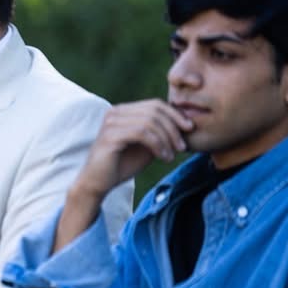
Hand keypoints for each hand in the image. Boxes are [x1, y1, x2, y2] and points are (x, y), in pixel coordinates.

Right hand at [56, 101, 192, 250]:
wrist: (98, 183)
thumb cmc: (122, 164)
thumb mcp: (146, 145)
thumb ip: (159, 132)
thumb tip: (184, 123)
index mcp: (123, 111)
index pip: (155, 104)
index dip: (175, 115)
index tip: (190, 129)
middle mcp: (115, 112)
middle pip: (155, 110)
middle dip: (173, 128)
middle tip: (182, 146)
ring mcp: (111, 123)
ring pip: (150, 121)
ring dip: (166, 139)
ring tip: (171, 155)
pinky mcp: (110, 136)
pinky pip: (142, 133)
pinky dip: (158, 145)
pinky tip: (163, 157)